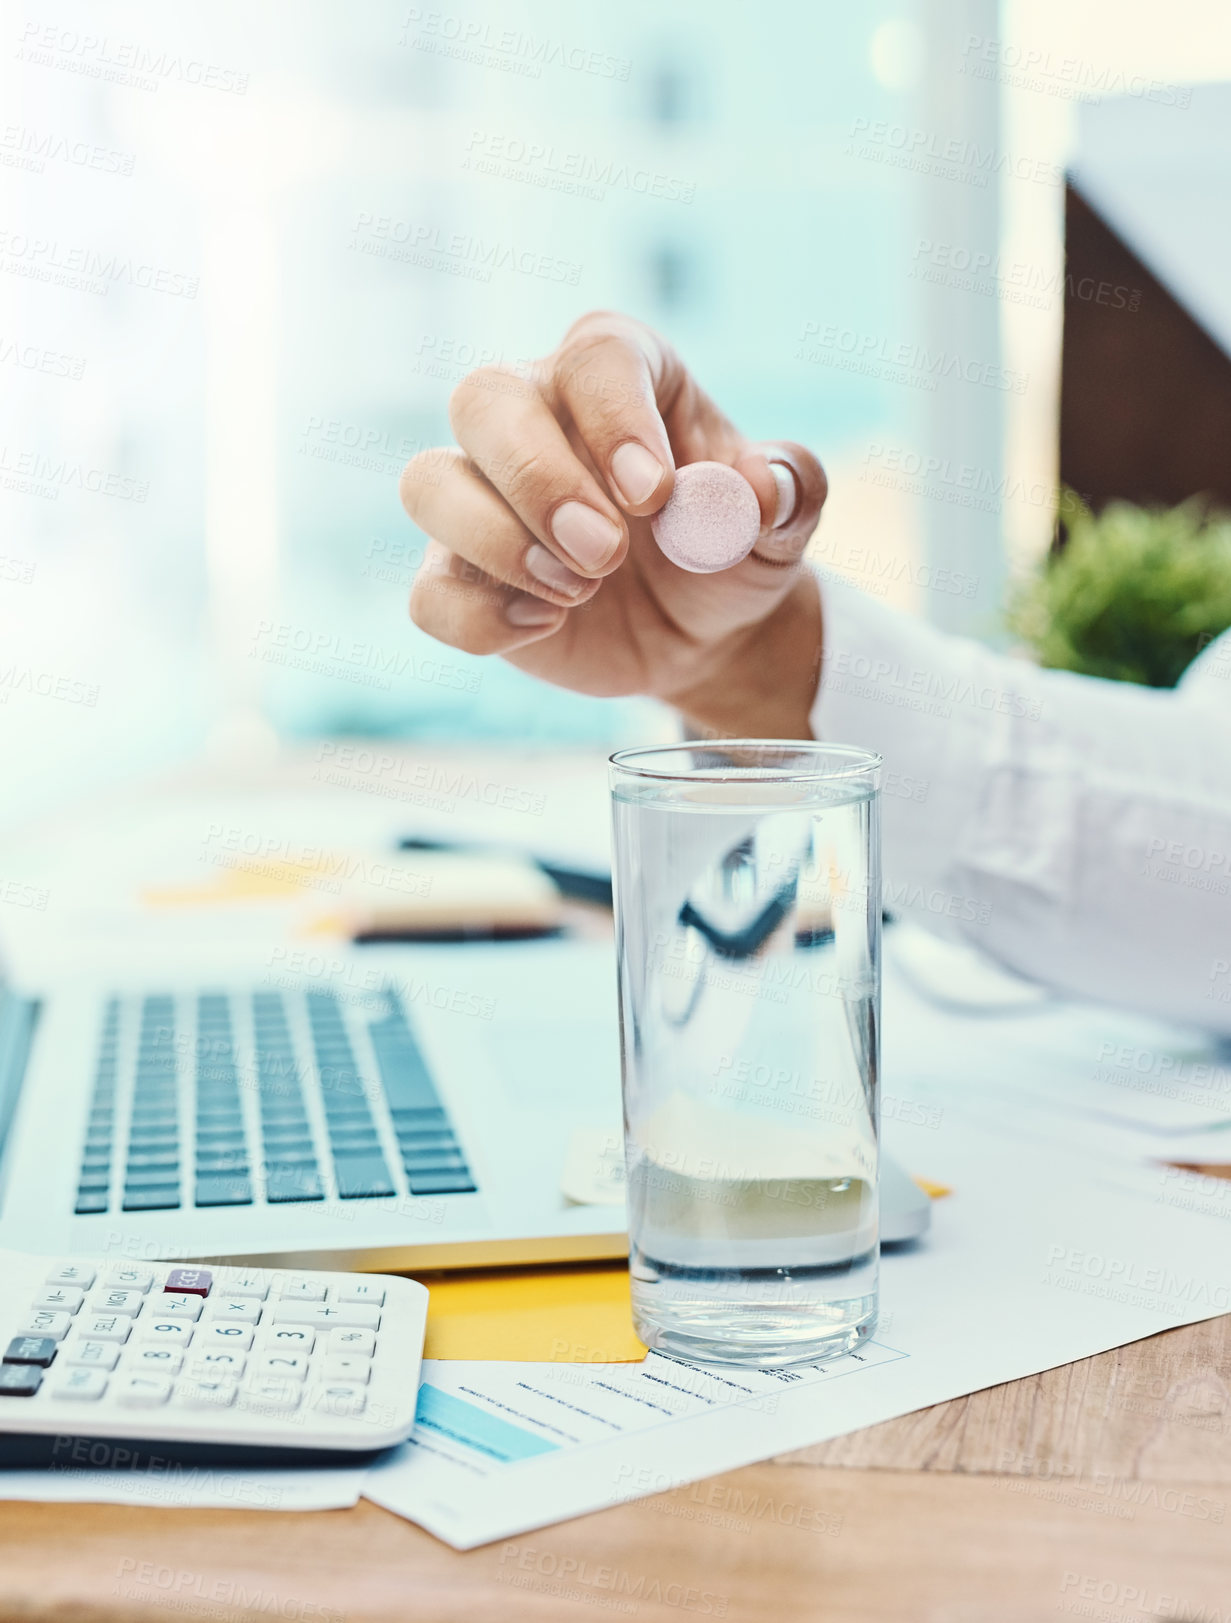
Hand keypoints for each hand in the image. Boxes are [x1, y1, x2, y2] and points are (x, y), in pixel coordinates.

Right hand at [400, 311, 827, 736]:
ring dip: (496, 542)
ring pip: (428, 483)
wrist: (706, 628)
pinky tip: (545, 627)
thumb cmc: (733, 546)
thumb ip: (789, 489)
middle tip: (607, 554)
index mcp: (619, 373)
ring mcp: (483, 495)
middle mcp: (534, 414)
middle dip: (540, 481)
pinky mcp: (459, 574)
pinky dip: (479, 619)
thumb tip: (759, 491)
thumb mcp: (783, 520)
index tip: (654, 495)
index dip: (615, 420)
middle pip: (483, 400)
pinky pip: (428, 592)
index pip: (595, 358)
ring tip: (579, 591)